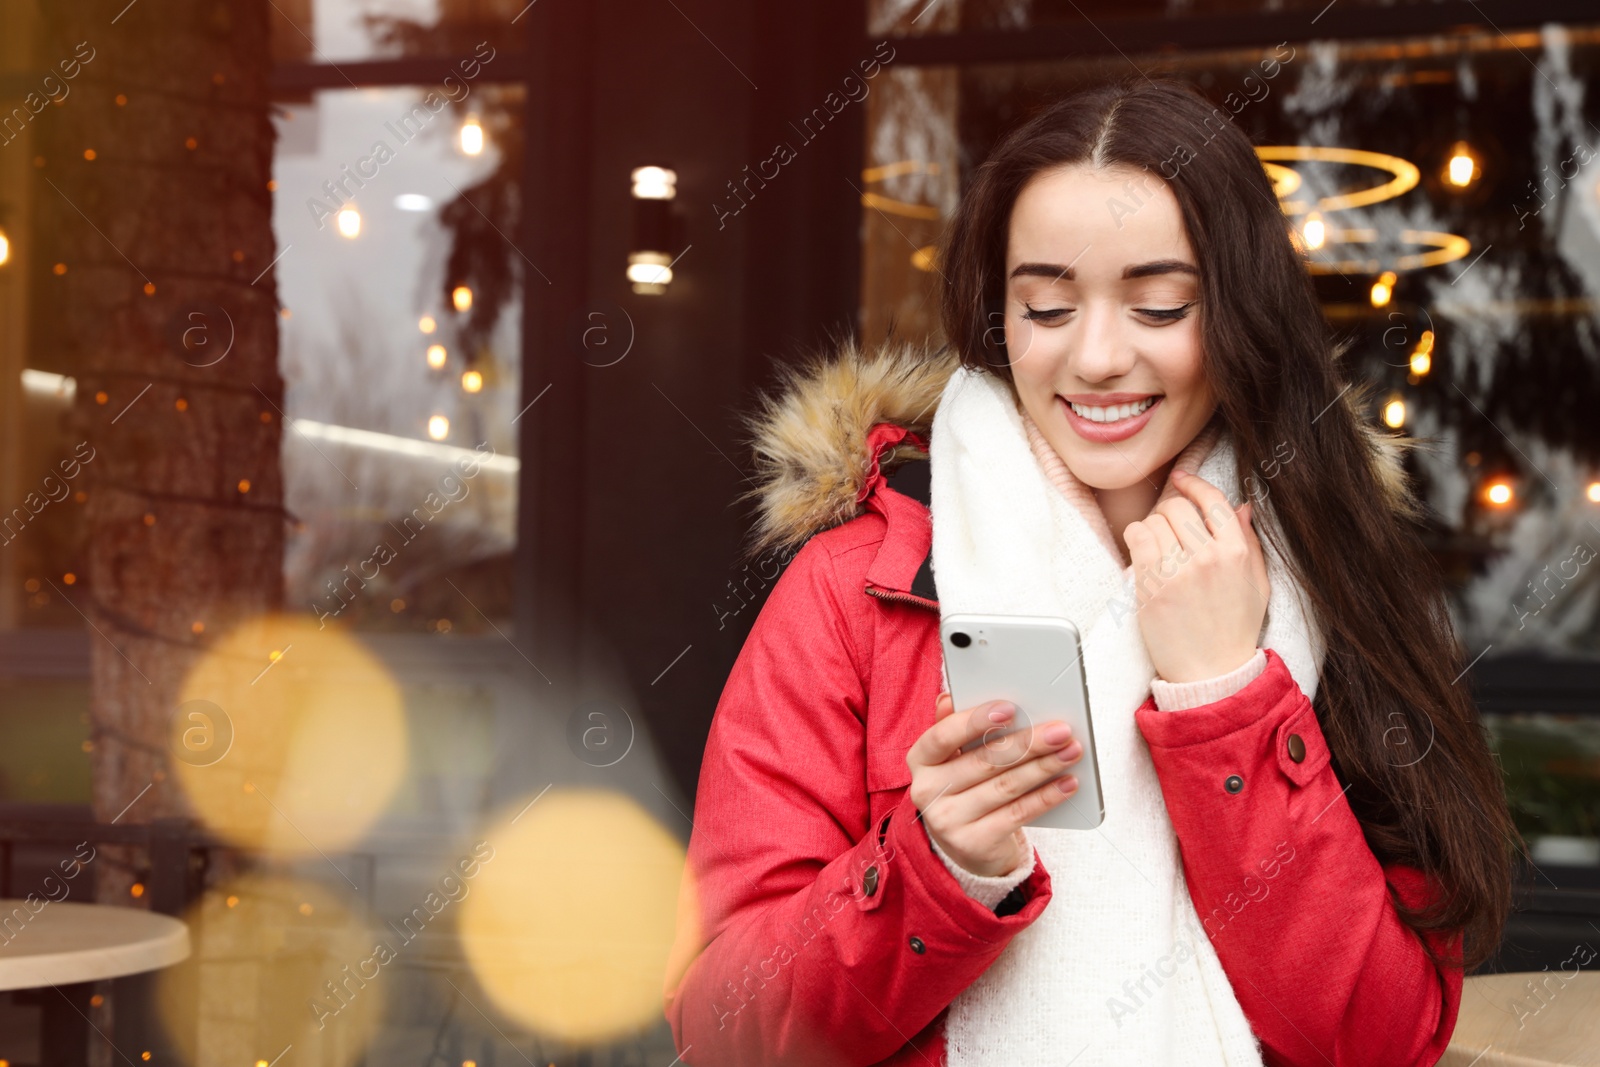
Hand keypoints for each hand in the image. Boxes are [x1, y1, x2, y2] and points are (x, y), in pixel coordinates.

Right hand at [906, 691, 1082, 876]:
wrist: (966, 846)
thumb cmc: (965, 787)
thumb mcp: (954, 758)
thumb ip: (955, 727)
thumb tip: (950, 696)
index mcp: (920, 760)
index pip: (943, 736)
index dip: (975, 721)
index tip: (1010, 708)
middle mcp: (928, 791)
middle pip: (984, 761)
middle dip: (1028, 742)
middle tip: (1060, 730)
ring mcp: (949, 821)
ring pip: (1005, 786)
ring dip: (1044, 766)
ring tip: (1071, 751)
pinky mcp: (974, 843)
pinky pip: (1017, 814)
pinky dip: (1046, 796)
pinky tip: (1067, 782)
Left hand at [1123, 468, 1269, 683]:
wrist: (1212, 673)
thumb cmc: (1233, 629)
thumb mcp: (1256, 584)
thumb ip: (1249, 543)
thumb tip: (1242, 506)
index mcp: (1238, 553)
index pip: (1214, 501)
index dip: (1193, 484)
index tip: (1181, 480)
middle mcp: (1210, 557)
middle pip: (1178, 507)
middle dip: (1169, 512)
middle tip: (1167, 530)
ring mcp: (1180, 571)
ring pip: (1155, 519)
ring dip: (1152, 528)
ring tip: (1157, 547)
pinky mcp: (1153, 585)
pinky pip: (1137, 537)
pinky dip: (1135, 538)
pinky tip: (1142, 552)